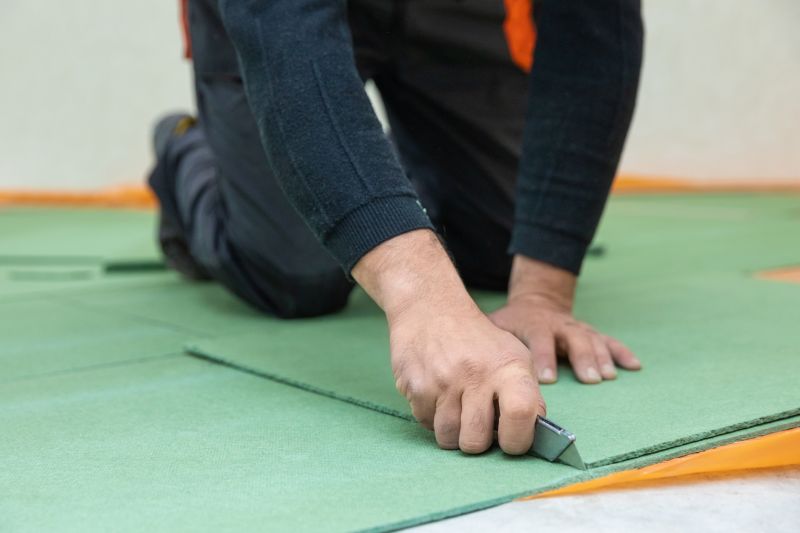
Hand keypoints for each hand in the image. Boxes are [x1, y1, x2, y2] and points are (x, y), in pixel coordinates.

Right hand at [353, 230, 545, 453]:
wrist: (431, 308)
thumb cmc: (478, 339)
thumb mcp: (513, 355)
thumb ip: (527, 393)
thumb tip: (536, 432)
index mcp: (508, 367)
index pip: (521, 414)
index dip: (518, 440)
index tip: (511, 441)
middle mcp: (476, 373)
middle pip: (477, 440)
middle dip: (478, 443)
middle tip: (477, 427)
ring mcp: (443, 381)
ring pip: (449, 438)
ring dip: (453, 433)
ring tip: (457, 412)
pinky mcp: (416, 385)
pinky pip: (425, 423)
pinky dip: (432, 417)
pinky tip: (438, 396)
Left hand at [489, 256, 640, 383]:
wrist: (535, 302)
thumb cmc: (512, 324)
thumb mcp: (497, 327)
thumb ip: (489, 344)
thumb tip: (472, 371)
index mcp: (534, 325)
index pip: (539, 341)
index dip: (543, 358)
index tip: (546, 379)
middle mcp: (559, 326)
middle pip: (573, 340)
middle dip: (581, 358)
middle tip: (588, 379)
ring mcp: (577, 329)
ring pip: (592, 340)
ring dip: (602, 358)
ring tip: (607, 377)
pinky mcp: (591, 333)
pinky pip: (609, 342)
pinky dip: (622, 353)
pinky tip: (634, 366)